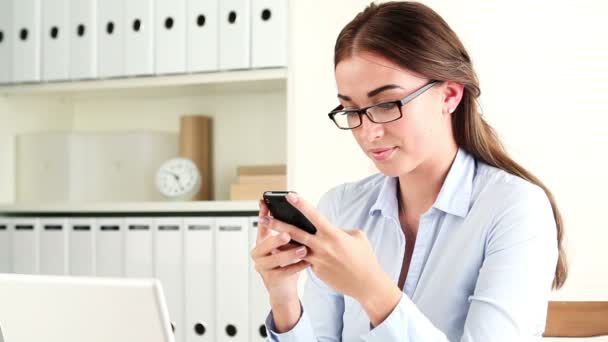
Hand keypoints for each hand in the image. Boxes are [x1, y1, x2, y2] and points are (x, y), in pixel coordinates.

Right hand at [250, 199, 309, 331]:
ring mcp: (262, 266)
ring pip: (275, 259)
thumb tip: (302, 214)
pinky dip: (296, 267)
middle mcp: (258, 253)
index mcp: (262, 241)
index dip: (263, 214)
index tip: (265, 202)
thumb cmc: (287, 263)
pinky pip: (284, 272)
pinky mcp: (271, 279)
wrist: (284, 290)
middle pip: (265, 243)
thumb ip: (288, 231)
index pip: (262, 225)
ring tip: (303, 250)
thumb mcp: (286, 245)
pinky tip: (307, 263)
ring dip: (290, 254)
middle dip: (277, 239)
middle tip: (288, 234)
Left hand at [261, 192, 401, 325]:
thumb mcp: (356, 236)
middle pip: (295, 233)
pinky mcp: (316, 272)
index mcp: (333, 234)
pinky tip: (289, 254)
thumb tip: (326, 229)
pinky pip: (305, 261)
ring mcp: (318, 261)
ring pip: (295, 249)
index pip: (314, 216)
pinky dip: (298, 256)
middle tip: (263, 218)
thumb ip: (339, 230)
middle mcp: (323, 247)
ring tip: (267, 238)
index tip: (289, 195)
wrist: (366, 284)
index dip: (301, 204)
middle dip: (277, 224)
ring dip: (281, 243)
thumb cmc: (364, 258)